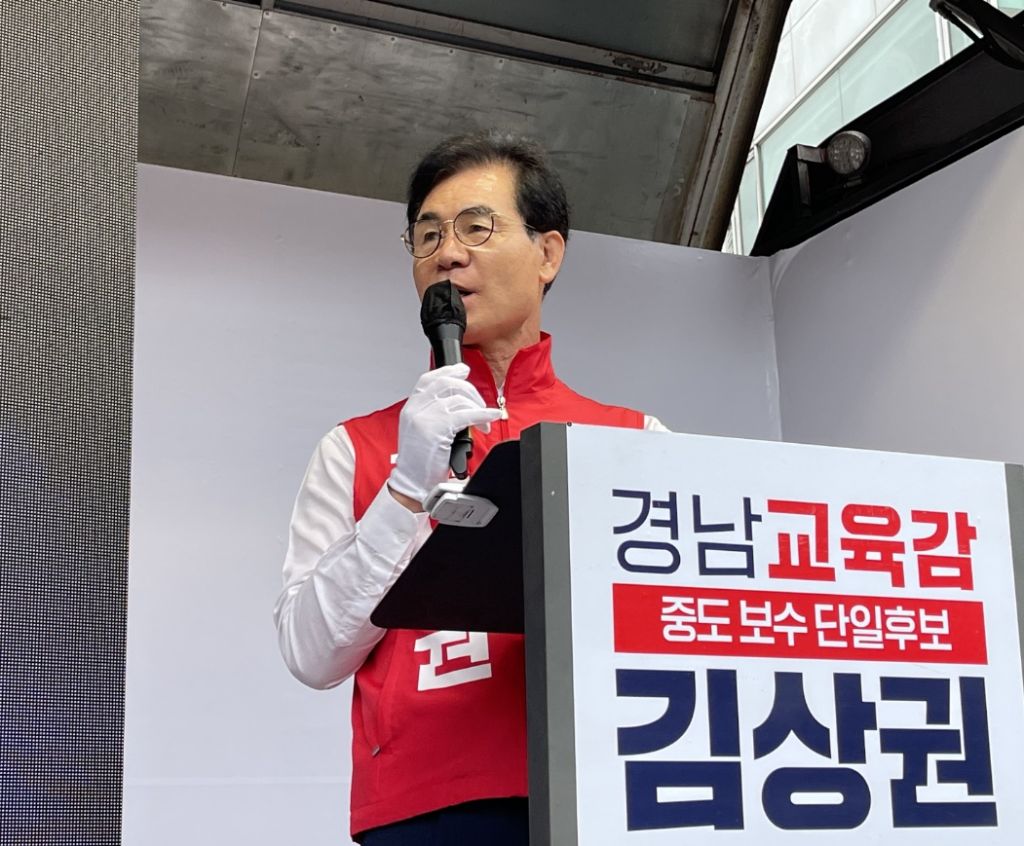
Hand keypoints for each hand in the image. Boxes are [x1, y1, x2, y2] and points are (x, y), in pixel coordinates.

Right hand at [388, 364, 502, 510]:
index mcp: (410, 408)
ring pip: (459, 399)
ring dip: (478, 408)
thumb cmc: (419, 462)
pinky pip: (466, 415)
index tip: (463, 370)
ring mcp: (425, 418)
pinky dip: (483, 414)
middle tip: (481, 403)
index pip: (428, 379)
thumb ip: (432, 414)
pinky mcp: (437, 429)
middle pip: (447, 384)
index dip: (448, 371)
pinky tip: (492, 416)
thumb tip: (459, 403)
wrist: (412, 484)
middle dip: (470, 391)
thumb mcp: (420, 431)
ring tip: (484, 423)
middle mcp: (415, 409)